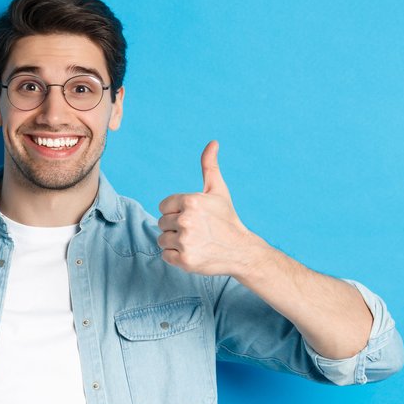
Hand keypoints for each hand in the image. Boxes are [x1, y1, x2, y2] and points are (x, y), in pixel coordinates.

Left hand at [157, 140, 269, 276]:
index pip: (163, 206)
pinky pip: (165, 255)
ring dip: (174, 242)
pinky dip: (176, 256)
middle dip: (175, 227)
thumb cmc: (227, 219)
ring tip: (194, 242)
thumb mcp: (218, 191)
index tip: (193, 216)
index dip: (176, 211)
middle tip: (196, 231)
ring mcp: (185, 242)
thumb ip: (209, 166)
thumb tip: (213, 142)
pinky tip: (193, 252)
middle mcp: (186, 220)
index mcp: (191, 201)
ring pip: (162, 239)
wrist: (241, 251)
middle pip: (162, 223)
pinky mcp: (184, 260)